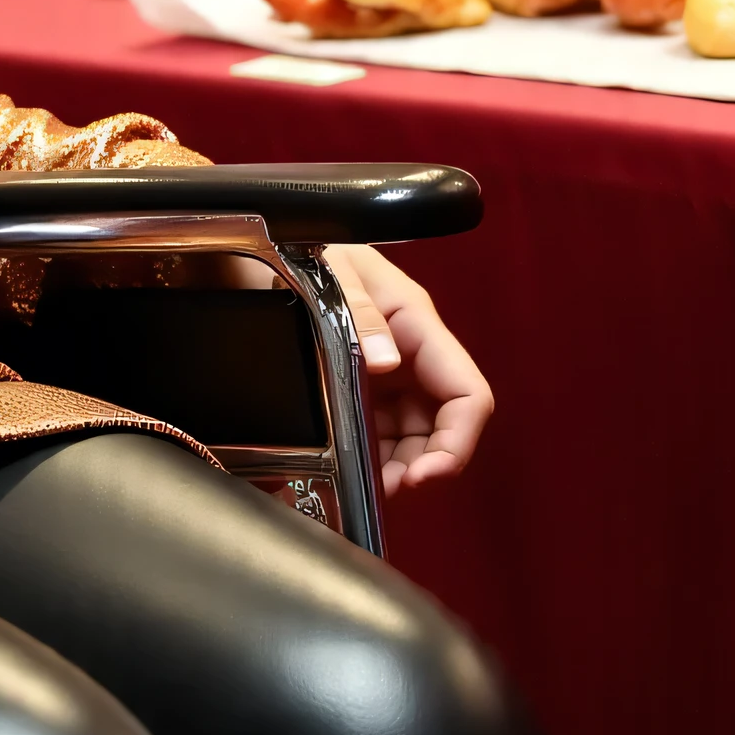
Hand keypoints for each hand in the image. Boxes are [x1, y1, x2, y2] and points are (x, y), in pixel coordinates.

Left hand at [322, 244, 491, 494]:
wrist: (267, 243)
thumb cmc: (307, 246)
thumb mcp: (331, 271)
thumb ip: (360, 313)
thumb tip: (387, 362)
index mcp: (416, 324)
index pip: (467, 394)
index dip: (457, 441)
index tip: (426, 476)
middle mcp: (410, 352)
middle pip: (443, 425)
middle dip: (425, 465)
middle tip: (386, 491)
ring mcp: (387, 372)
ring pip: (413, 435)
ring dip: (399, 467)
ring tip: (370, 487)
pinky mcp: (360, 384)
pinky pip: (381, 430)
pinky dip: (375, 456)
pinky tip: (356, 469)